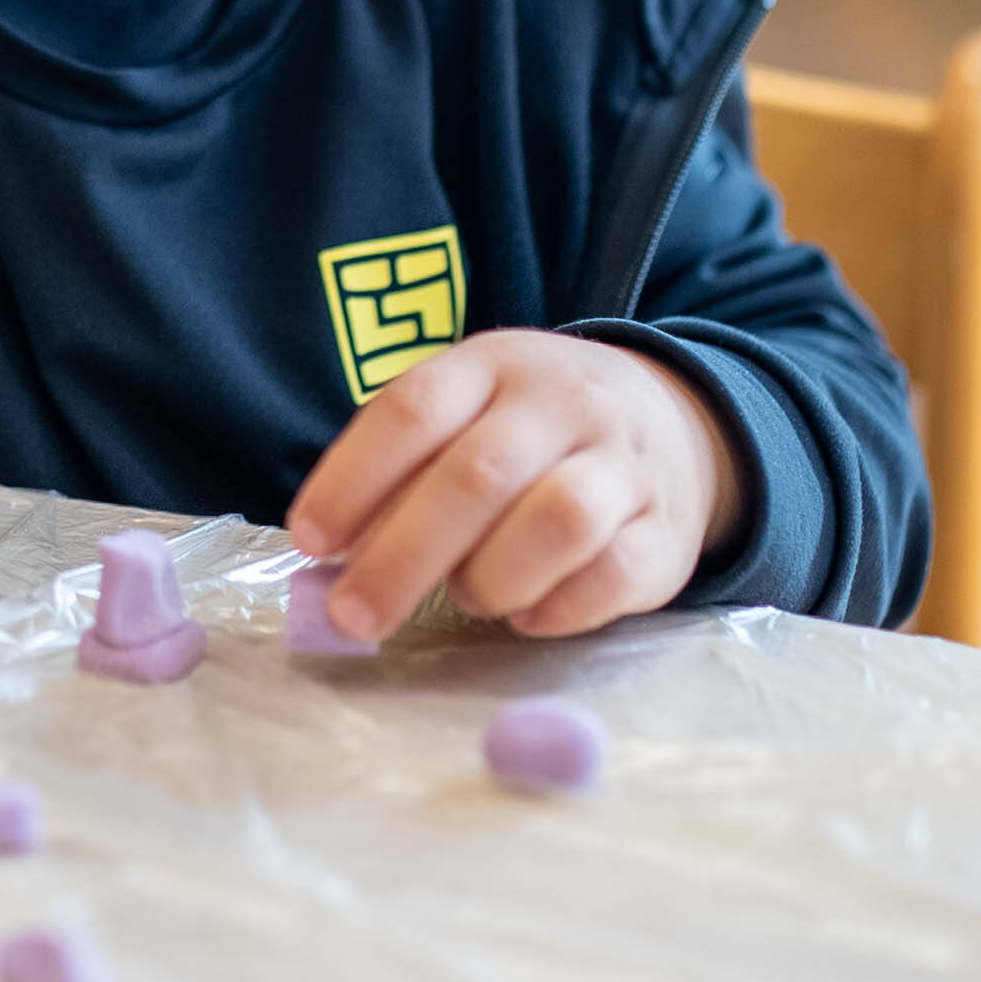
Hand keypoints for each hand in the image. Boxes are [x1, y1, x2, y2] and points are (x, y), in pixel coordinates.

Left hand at [286, 331, 742, 642]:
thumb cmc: (530, 433)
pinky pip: (614, 576)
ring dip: (491, 576)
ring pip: (558, 519)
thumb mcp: (466, 416)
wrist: (671, 421)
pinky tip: (525, 616)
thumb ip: (401, 473)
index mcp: (493, 364)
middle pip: (477, 475)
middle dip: (403, 555)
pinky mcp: (666, 533)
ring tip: (466, 596)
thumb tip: (332, 558)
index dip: (352, 478)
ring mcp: (623, 464)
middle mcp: (562, 403)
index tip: (309, 542)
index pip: (413, 409)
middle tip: (354, 616)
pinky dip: (558, 608)